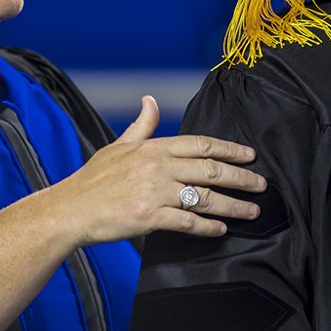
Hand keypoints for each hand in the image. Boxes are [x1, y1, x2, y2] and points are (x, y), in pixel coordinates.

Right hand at [50, 96, 266, 246]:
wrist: (69, 210)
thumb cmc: (93, 179)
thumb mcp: (118, 146)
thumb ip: (142, 126)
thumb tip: (150, 101)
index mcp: (154, 147)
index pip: (202, 144)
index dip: (230, 149)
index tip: (250, 156)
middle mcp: (158, 167)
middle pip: (211, 170)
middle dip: (241, 177)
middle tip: (262, 185)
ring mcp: (154, 192)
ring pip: (205, 197)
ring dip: (233, 205)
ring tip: (252, 210)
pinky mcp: (149, 217)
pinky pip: (187, 222)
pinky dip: (208, 226)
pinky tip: (221, 229)